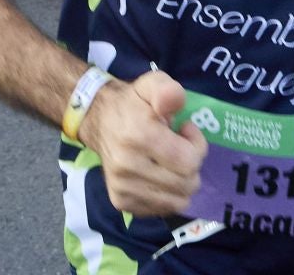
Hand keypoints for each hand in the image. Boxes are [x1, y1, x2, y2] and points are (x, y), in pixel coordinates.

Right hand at [77, 71, 207, 216]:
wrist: (97, 120)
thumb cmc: (132, 102)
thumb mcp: (152, 83)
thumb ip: (167, 90)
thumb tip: (173, 102)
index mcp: (138, 136)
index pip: (189, 161)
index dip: (196, 146)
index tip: (186, 130)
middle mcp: (127, 166)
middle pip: (187, 184)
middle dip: (191, 165)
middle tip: (178, 147)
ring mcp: (123, 188)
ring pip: (178, 201)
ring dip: (181, 182)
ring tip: (168, 161)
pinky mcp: (121, 202)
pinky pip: (162, 209)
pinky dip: (167, 195)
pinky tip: (158, 175)